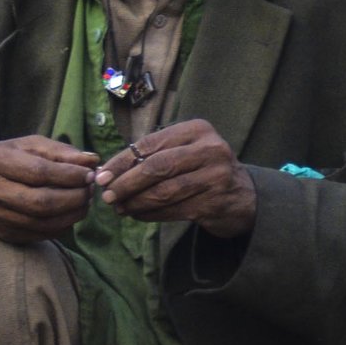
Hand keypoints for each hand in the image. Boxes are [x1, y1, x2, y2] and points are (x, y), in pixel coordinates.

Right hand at [0, 136, 101, 245]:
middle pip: (41, 201)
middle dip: (74, 197)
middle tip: (89, 191)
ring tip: (83, 202)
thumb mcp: (24, 146)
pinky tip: (69, 214)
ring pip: (42, 222)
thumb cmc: (2, 161)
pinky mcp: (3, 234)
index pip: (39, 172)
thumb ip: (58, 151)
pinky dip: (62, 226)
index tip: (89, 174)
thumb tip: (91, 160)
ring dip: (72, 213)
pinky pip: (40, 234)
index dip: (69, 175)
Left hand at [96, 118, 256, 237]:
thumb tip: (106, 172)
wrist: (244, 196)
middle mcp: (210, 149)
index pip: (150, 144)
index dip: (121, 162)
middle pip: (156, 167)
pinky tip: (138, 214)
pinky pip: (173, 210)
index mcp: (197, 130)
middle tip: (107, 196)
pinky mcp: (215, 202)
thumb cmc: (201, 170)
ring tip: (120, 208)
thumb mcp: (182, 152)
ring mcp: (216, 176)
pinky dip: (150, 214)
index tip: (101, 176)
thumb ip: (150, 156)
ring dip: (135, 202)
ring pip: (164, 192)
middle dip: (126, 183)